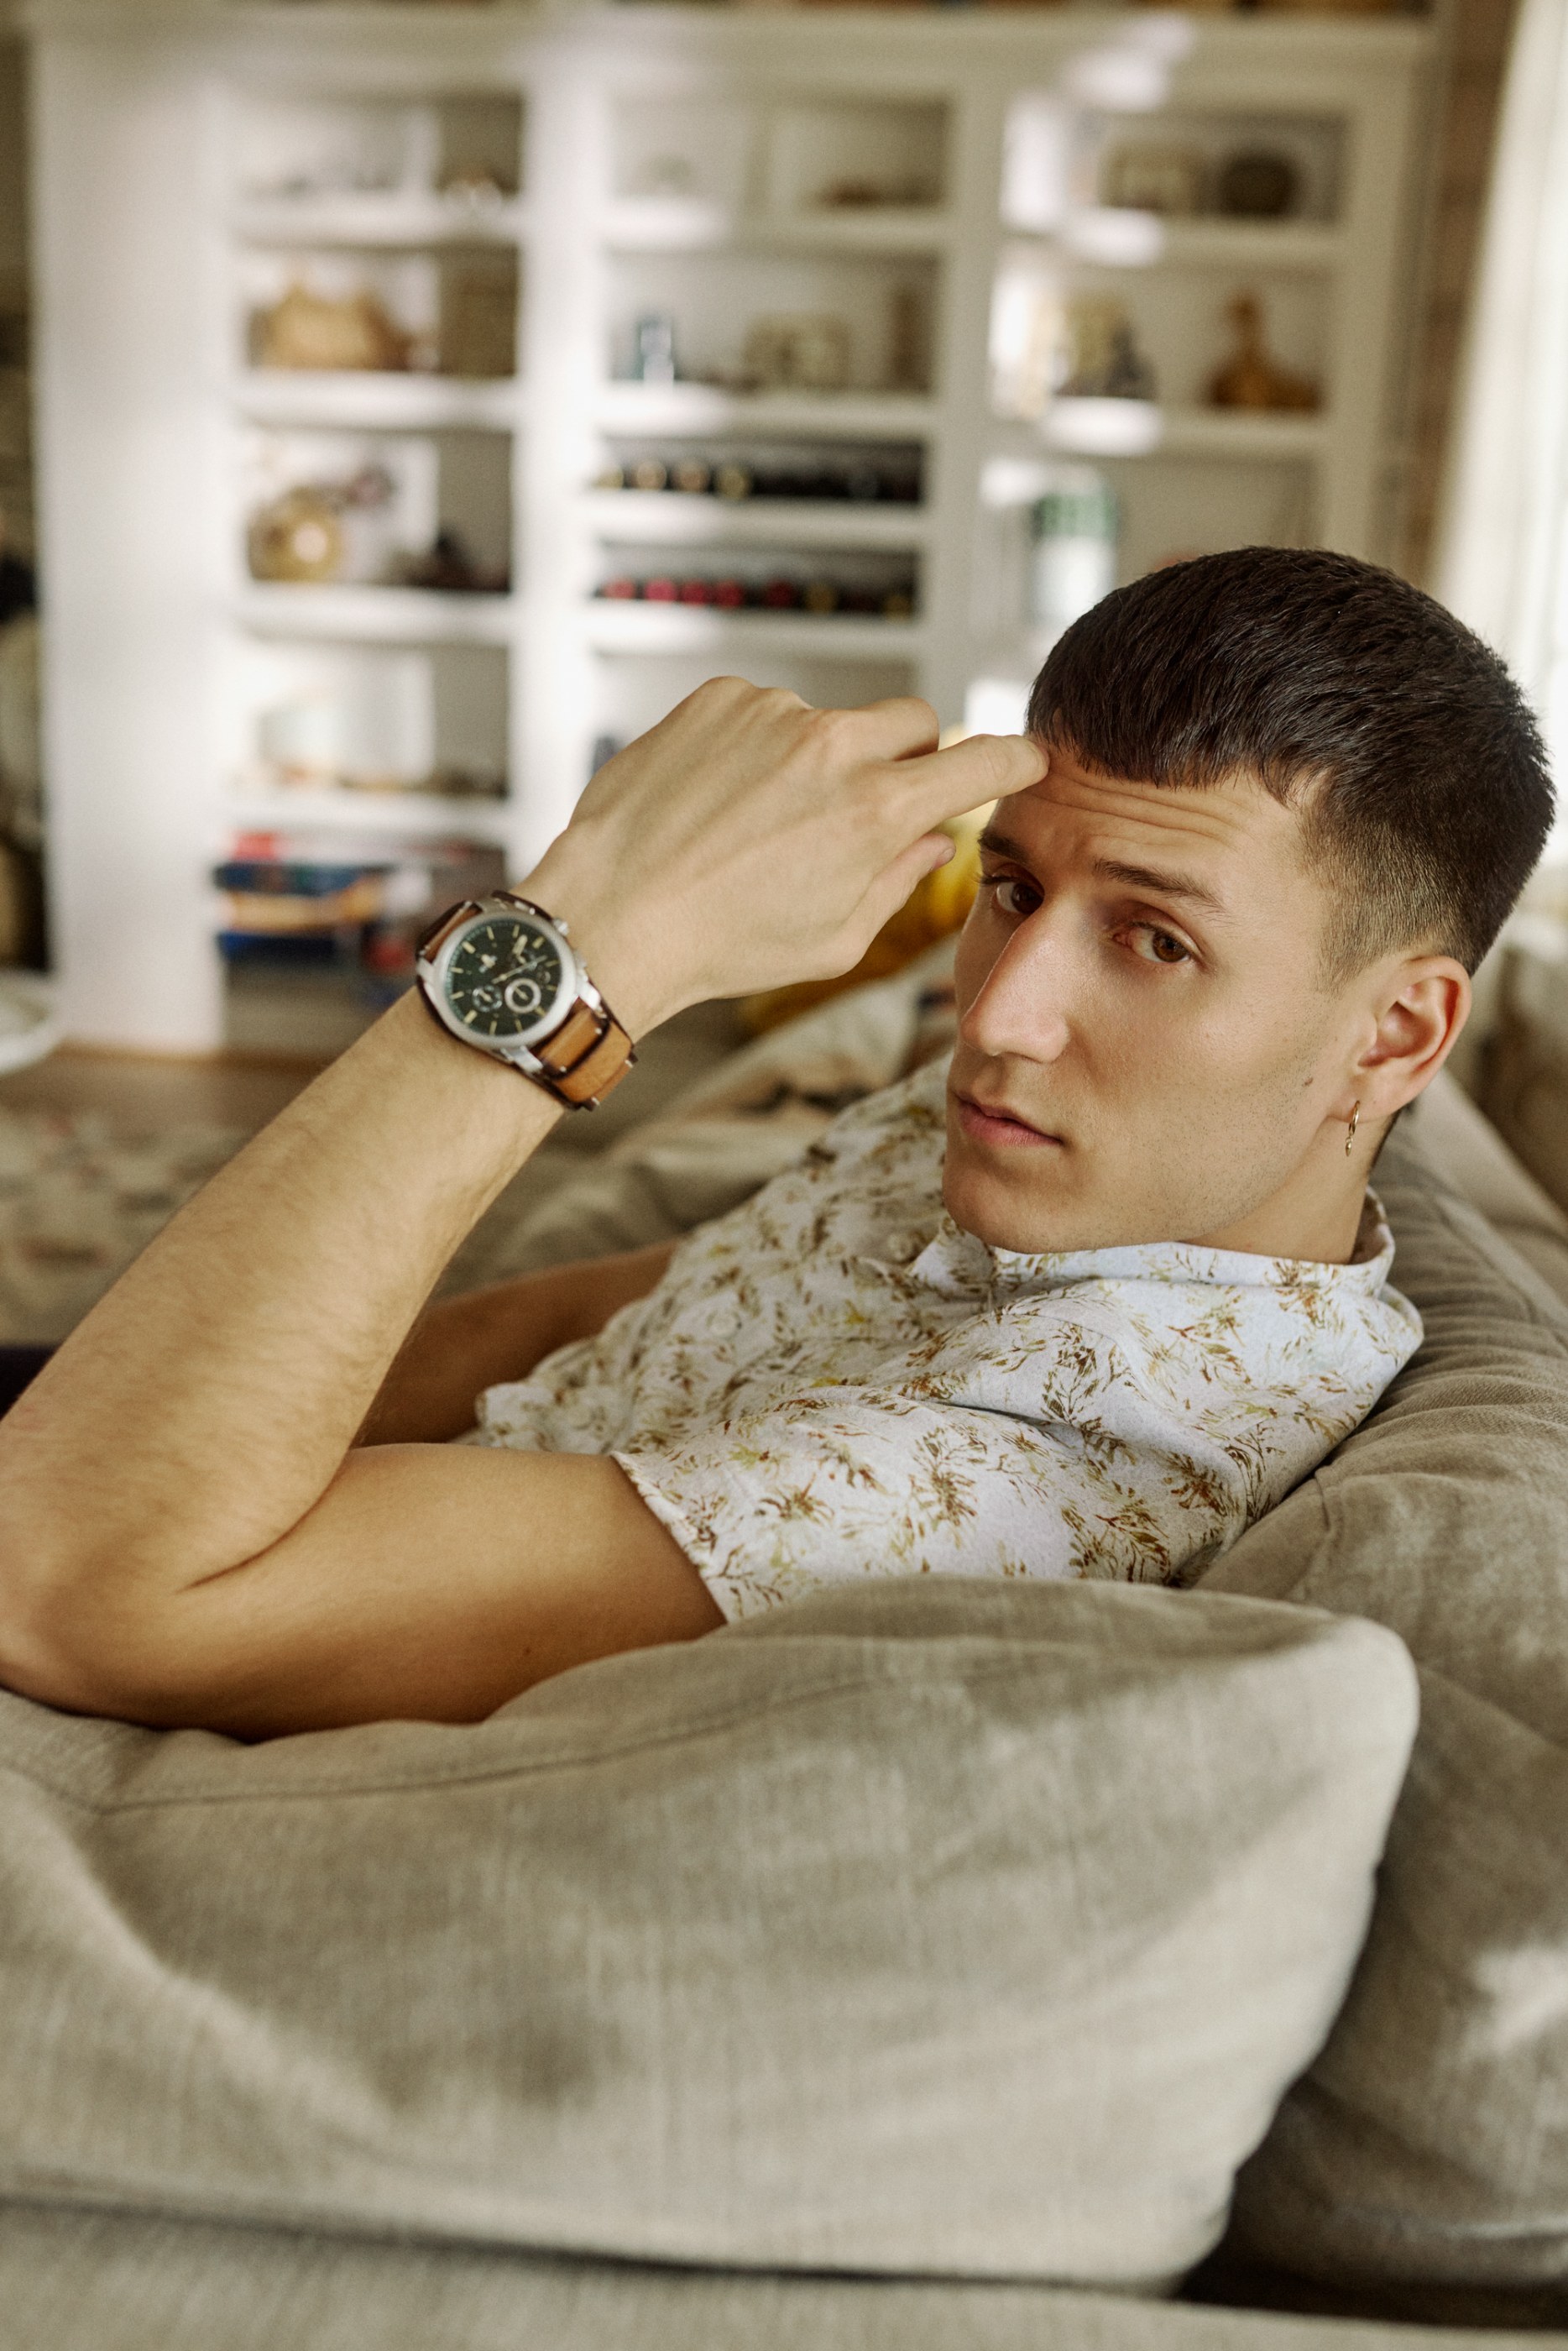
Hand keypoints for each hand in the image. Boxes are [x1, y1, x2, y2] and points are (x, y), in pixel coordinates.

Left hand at [524, 679, 1046, 1032]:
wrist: (613, 916)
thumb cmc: (722, 945)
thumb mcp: (834, 940)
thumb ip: (898, 880)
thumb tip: (932, 839)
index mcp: (878, 813)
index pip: (983, 759)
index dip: (1014, 759)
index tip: (1023, 758)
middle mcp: (835, 747)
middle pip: (914, 721)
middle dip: (908, 757)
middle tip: (868, 805)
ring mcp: (774, 713)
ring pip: (830, 721)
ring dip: (815, 759)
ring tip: (756, 825)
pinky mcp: (719, 697)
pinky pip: (764, 711)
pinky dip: (755, 747)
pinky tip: (717, 802)